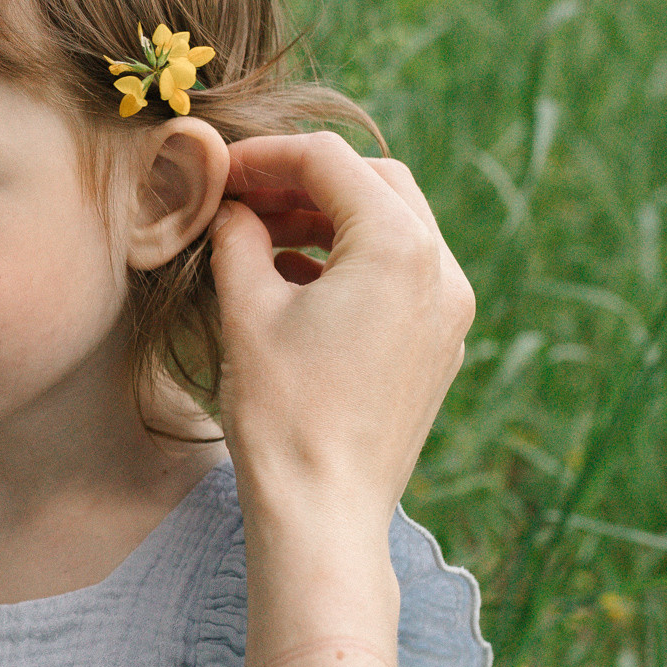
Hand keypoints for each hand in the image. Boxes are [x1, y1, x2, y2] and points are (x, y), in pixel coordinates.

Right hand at [210, 133, 474, 525]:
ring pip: (394, 224)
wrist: (324, 510)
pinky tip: (295, 280)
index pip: (329, 160)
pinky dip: (351, 259)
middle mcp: (441, 268)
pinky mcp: (440, 344)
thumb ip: (237, 237)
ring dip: (328, 217)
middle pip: (374, 180)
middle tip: (242, 196)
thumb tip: (231, 205)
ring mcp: (449, 309)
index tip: (217, 171)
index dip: (264, 155)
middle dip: (305, 179)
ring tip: (260, 237)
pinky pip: (402, 273)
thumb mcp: (246, 311)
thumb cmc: (282, 414)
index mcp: (397, 247)